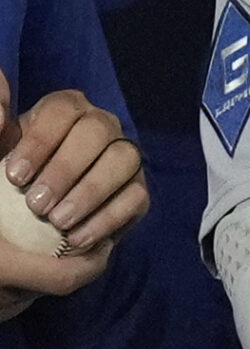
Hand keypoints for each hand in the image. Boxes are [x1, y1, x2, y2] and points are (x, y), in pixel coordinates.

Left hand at [0, 70, 147, 307]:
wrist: (40, 215)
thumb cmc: (18, 178)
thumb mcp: (2, 151)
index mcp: (66, 110)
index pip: (61, 111)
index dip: (40, 142)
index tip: (15, 177)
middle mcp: (102, 125)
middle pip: (97, 131)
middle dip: (65, 170)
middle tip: (36, 205)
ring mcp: (125, 156)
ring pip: (124, 160)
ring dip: (90, 192)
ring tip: (59, 222)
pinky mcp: (138, 189)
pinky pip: (136, 197)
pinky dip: (107, 218)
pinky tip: (78, 238)